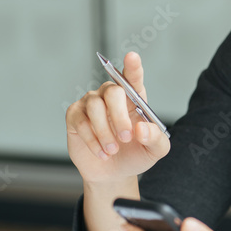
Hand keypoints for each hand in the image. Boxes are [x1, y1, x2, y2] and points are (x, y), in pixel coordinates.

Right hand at [65, 51, 169, 184]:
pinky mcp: (74, 116)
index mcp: (134, 98)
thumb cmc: (135, 155)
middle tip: (125, 137)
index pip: (132, 77)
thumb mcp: (155, 150)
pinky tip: (102, 152)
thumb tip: (142, 128)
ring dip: (105, 132)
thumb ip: (155, 138)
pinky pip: (80, 122)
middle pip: (113, 91)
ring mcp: (91, 103)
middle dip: (119, 116)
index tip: (132, 57)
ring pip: (95, 107)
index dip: (132, 66)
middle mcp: (111, 95)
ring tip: (112, 150)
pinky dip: (92, 140)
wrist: (113, 173)